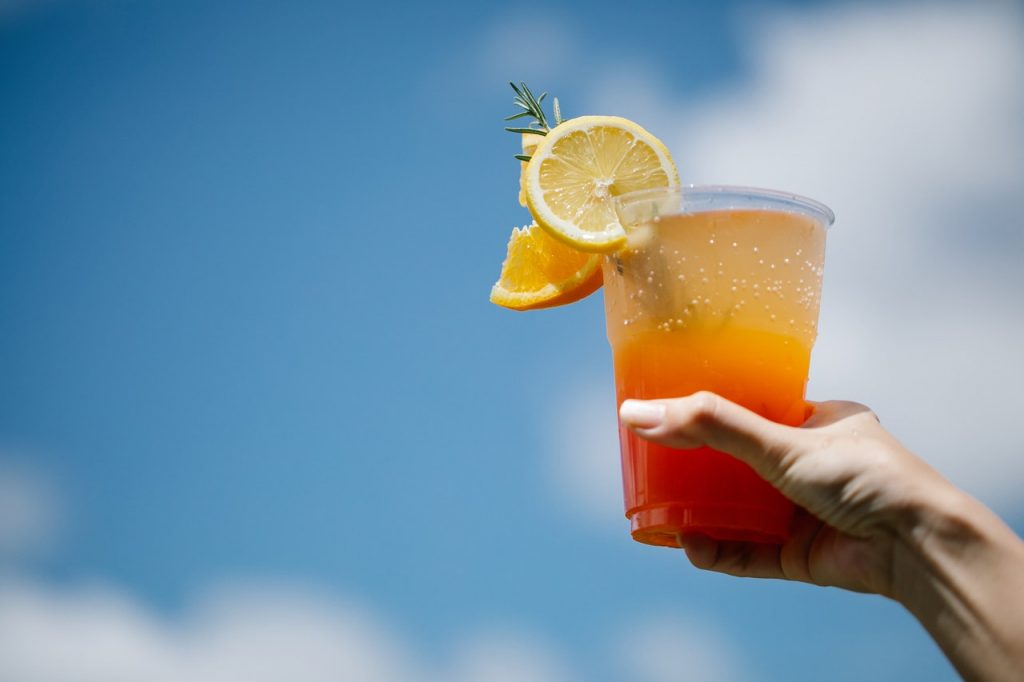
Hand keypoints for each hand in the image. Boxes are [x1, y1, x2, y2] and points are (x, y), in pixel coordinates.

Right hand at [618, 393, 955, 597]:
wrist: (915, 545)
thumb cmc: (864, 476)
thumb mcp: (780, 440)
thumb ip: (710, 425)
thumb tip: (636, 414)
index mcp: (818, 423)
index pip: (755, 411)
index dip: (712, 414)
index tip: (669, 416)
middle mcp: (812, 466)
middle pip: (739, 464)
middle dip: (696, 469)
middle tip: (653, 465)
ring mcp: (805, 511)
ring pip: (740, 511)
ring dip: (700, 513)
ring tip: (660, 511)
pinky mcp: (801, 555)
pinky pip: (749, 552)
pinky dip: (718, 550)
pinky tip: (689, 546)